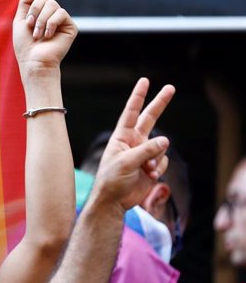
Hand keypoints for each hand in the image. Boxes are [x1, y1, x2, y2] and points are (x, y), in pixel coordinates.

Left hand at [12, 0, 77, 77]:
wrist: (33, 61)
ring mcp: (61, 19)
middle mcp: (51, 13)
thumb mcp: (20, 20)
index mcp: (39, 11)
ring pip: (52, 4)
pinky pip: (60, 13)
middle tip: (30, 25)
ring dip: (40, 20)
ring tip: (37, 35)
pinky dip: (51, 24)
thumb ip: (26, 1)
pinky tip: (48, 36)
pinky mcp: (70, 25)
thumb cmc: (25, 45)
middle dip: (34, 10)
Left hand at [92, 78, 174, 210]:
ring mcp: (144, 153)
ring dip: (157, 158)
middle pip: (150, 119)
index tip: (144, 81)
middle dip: (160, 104)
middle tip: (170, 88)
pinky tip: (150, 176)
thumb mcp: (126, 163)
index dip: (138, 97)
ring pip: (161, 147)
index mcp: (122, 137)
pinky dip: (160, 168)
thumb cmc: (112, 180)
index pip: (131, 113)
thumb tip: (166, 140)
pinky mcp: (152, 165)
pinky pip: (163, 160)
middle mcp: (133, 142)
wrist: (114, 201)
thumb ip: (146, 150)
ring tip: (147, 169)